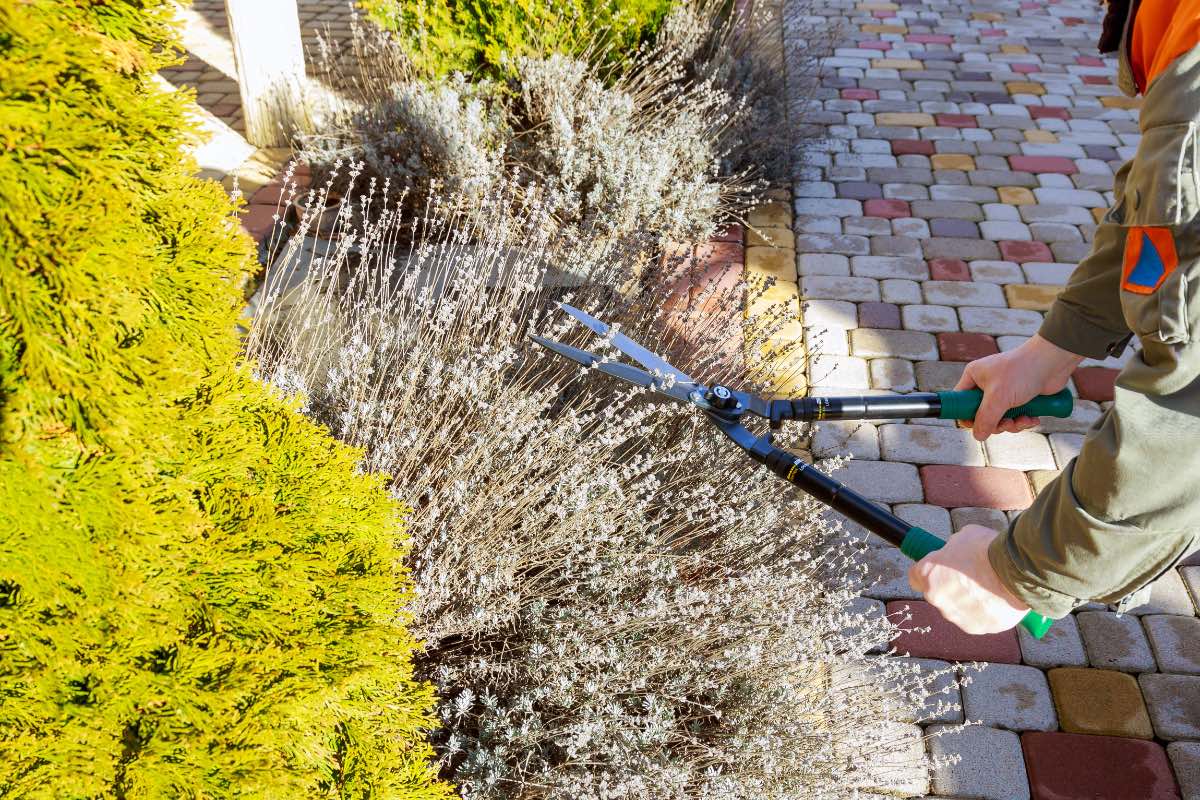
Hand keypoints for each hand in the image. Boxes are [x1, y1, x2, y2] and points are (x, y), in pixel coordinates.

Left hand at [907, 525, 1029, 634]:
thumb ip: (953, 548)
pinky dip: (986, 611)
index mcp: (928, 574)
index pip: (915, 577)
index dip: (929, 571)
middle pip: (938, 594)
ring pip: (958, 609)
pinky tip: (999, 599)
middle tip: (972, 576)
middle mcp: (937, 598)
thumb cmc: (988, 549)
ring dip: (968, 601)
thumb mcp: (964, 536)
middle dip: (951, 586)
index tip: (939, 568)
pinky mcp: (977, 627)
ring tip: (989, 587)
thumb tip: (957, 552)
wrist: (1017, 571)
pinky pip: (978, 619)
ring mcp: (956, 616)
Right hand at [955, 334, 1081, 440]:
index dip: (966, 416)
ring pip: (999, 418)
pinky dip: (1024, 420)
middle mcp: (987, 384)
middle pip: (981, 414)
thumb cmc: (1022, 371)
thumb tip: (978, 436)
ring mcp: (1004, 391)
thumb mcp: (998, 397)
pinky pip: (1015, 416)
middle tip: (1006, 424)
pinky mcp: (1021, 398)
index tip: (977, 426)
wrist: (1053, 362)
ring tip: (1023, 420)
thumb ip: (985, 419)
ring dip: (1012, 424)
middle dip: (995, 424)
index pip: (960, 402)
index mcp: (974, 377)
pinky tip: (1033, 418)